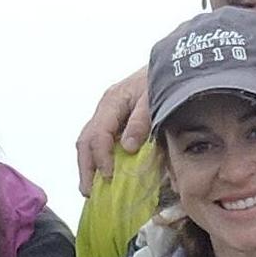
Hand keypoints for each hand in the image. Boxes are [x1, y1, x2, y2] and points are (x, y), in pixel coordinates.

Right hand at [76, 66, 155, 189]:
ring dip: (88, 166)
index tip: (109, 177)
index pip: (98, 135)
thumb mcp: (154, 99)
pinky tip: (102, 173)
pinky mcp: (113, 120)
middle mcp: (104, 108)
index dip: (101, 158)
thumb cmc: (162, 81)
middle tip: (90, 191)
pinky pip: (98, 141)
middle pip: (85, 141)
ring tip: (91, 188)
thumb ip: (141, 122)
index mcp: (112, 102)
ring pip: (87, 142)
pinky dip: (97, 159)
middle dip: (86, 168)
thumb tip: (128, 147)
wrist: (170, 65)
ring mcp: (106, 114)